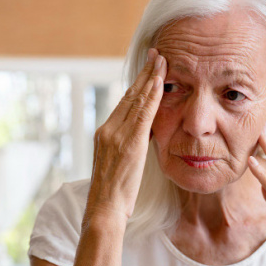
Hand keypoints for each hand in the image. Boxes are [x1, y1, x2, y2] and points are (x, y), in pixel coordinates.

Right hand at [86, 48, 166, 221]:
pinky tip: (161, 82)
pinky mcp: (128, 142)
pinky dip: (152, 96)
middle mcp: (107, 130)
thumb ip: (127, 149)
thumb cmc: (112, 197)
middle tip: (156, 55)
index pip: (123, 104)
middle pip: (129, 95)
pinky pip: (143, 114)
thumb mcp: (118, 167)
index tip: (147, 71)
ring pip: (136, 100)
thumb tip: (141, 139)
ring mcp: (116, 135)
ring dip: (151, 78)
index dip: (137, 85)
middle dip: (144, 74)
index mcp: (104, 134)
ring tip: (162, 61)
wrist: (104, 209)